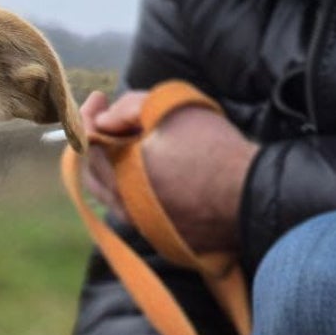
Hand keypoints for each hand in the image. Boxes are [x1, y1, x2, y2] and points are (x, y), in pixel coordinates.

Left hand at [79, 90, 259, 253]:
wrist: (250, 196)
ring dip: (113, 163)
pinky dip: (131, 184)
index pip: (86, 144)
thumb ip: (131, 107)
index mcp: (120, 173)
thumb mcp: (173, 107)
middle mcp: (122, 205)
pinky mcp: (157, 236)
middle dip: (98, 139)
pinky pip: (133, 207)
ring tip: (131, 140)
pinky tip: (150, 168)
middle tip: (111, 116)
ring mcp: (139, 224)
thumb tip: (105, 121)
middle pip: (94, 170)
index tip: (99, 99)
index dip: (87, 116)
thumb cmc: (213, 149)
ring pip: (111, 192)